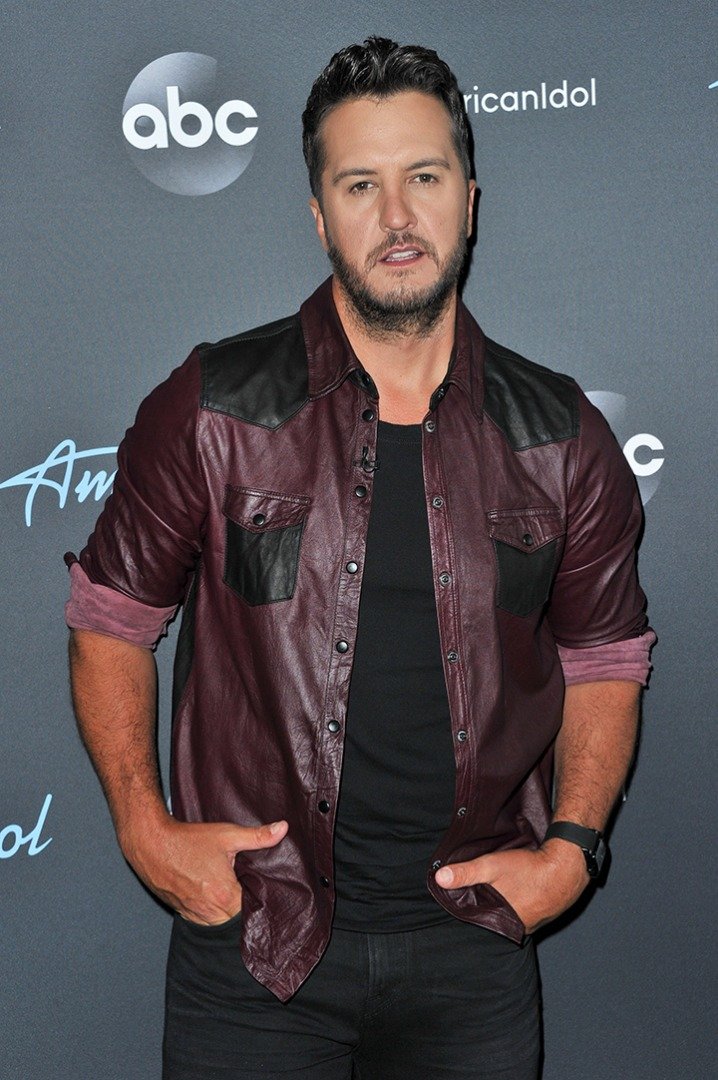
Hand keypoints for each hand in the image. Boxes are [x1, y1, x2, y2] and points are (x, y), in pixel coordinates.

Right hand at [120, 816, 287, 925]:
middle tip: (247, 887)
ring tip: (231, 892)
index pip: (252, 910)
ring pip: (220, 923)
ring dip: (227, 911)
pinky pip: (203, 920)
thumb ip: (257, 836)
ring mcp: (193, 914)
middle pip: (236, 919)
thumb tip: (283, 829)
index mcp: (224, 895)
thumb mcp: (227, 835)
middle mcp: (209, 911)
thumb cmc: (188, 840)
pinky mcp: (181, 912)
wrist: (151, 844)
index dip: (259, 899)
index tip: (262, 887)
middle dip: (243, 905)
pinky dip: (210, 912)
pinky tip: (213, 896)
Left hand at [434, 839, 588, 933]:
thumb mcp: (492, 866)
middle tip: (480, 891)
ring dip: (503, 905)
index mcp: (502, 923)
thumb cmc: (530, 869)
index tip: (460, 896)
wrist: (567, 867)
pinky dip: (519, 903)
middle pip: (493, 919)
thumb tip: (439, 878)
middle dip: (485, 906)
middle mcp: (518, 929)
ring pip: (509, 916)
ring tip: (500, 889)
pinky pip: (524, 912)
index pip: (477, 919)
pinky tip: (518, 891)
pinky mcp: (543, 916)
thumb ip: (466, 873)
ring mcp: (532, 924)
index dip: (468, 907)